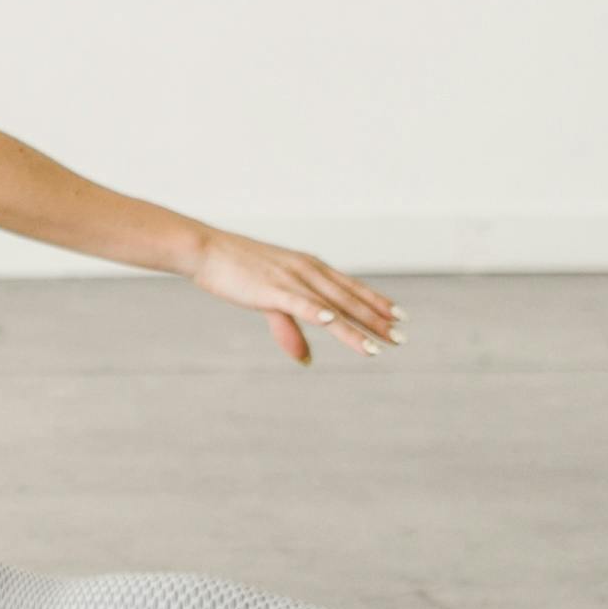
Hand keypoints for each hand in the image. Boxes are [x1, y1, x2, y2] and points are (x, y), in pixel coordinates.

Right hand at [188, 226, 402, 362]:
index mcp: (309, 268)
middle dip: (377, 320)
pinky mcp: (273, 289)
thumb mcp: (268, 300)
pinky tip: (334, 321)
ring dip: (357, 326)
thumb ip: (290, 329)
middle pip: (350, 299)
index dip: (376, 303)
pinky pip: (300, 303)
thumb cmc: (235, 270)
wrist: (205, 248)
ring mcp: (292, 279)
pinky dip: (318, 311)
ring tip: (380, 344)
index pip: (351, 288)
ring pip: (333, 306)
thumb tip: (306, 360)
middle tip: (402, 337)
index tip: (399, 317)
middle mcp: (308, 271)